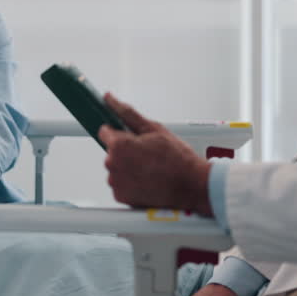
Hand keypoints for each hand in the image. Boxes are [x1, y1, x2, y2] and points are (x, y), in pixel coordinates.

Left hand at [98, 93, 213, 215]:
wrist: (191, 185)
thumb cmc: (176, 157)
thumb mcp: (153, 128)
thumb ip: (126, 112)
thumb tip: (109, 99)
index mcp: (118, 145)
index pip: (105, 132)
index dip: (121, 133)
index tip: (133, 139)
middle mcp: (112, 164)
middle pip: (112, 152)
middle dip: (126, 151)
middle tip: (148, 155)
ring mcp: (116, 182)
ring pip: (117, 168)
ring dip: (128, 168)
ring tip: (150, 169)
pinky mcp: (121, 196)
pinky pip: (121, 185)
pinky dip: (131, 183)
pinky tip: (147, 180)